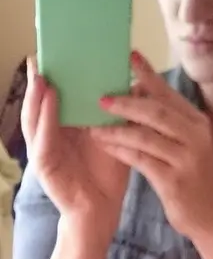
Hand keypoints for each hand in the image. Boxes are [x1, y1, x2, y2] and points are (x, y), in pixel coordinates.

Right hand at [22, 58, 129, 245]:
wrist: (102, 209)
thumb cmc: (107, 172)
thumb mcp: (113, 135)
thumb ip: (114, 112)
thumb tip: (132, 80)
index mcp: (65, 125)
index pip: (57, 95)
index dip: (56, 73)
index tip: (59, 48)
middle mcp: (50, 133)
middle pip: (40, 101)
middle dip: (39, 78)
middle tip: (41, 52)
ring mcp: (44, 149)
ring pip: (35, 116)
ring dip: (37, 94)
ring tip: (41, 71)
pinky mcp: (44, 164)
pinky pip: (42, 138)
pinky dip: (45, 117)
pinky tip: (50, 99)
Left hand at [91, 51, 212, 237]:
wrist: (209, 214)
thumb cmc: (191, 174)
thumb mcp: (185, 143)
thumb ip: (166, 121)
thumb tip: (135, 93)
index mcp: (196, 122)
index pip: (168, 94)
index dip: (148, 75)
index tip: (130, 56)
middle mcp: (195, 136)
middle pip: (157, 111)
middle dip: (126, 102)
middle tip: (101, 97)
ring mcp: (187, 158)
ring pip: (146, 135)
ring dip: (117, 128)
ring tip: (93, 123)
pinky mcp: (174, 180)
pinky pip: (141, 160)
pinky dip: (120, 150)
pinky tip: (105, 145)